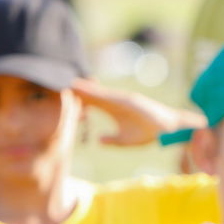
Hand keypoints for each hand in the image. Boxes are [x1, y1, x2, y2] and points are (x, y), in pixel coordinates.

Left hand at [71, 79, 202, 146]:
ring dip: (82, 87)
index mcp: (112, 109)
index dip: (76, 101)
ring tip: (66, 82)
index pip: (90, 102)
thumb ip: (111, 139)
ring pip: (97, 91)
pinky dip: (96, 91)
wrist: (167, 129)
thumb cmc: (148, 133)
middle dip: (75, 90)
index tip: (60, 101)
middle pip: (90, 93)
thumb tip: (97, 140)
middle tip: (56, 86)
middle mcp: (114, 101)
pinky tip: (84, 88)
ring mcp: (121, 99)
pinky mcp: (128, 99)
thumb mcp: (124, 140)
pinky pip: (109, 95)